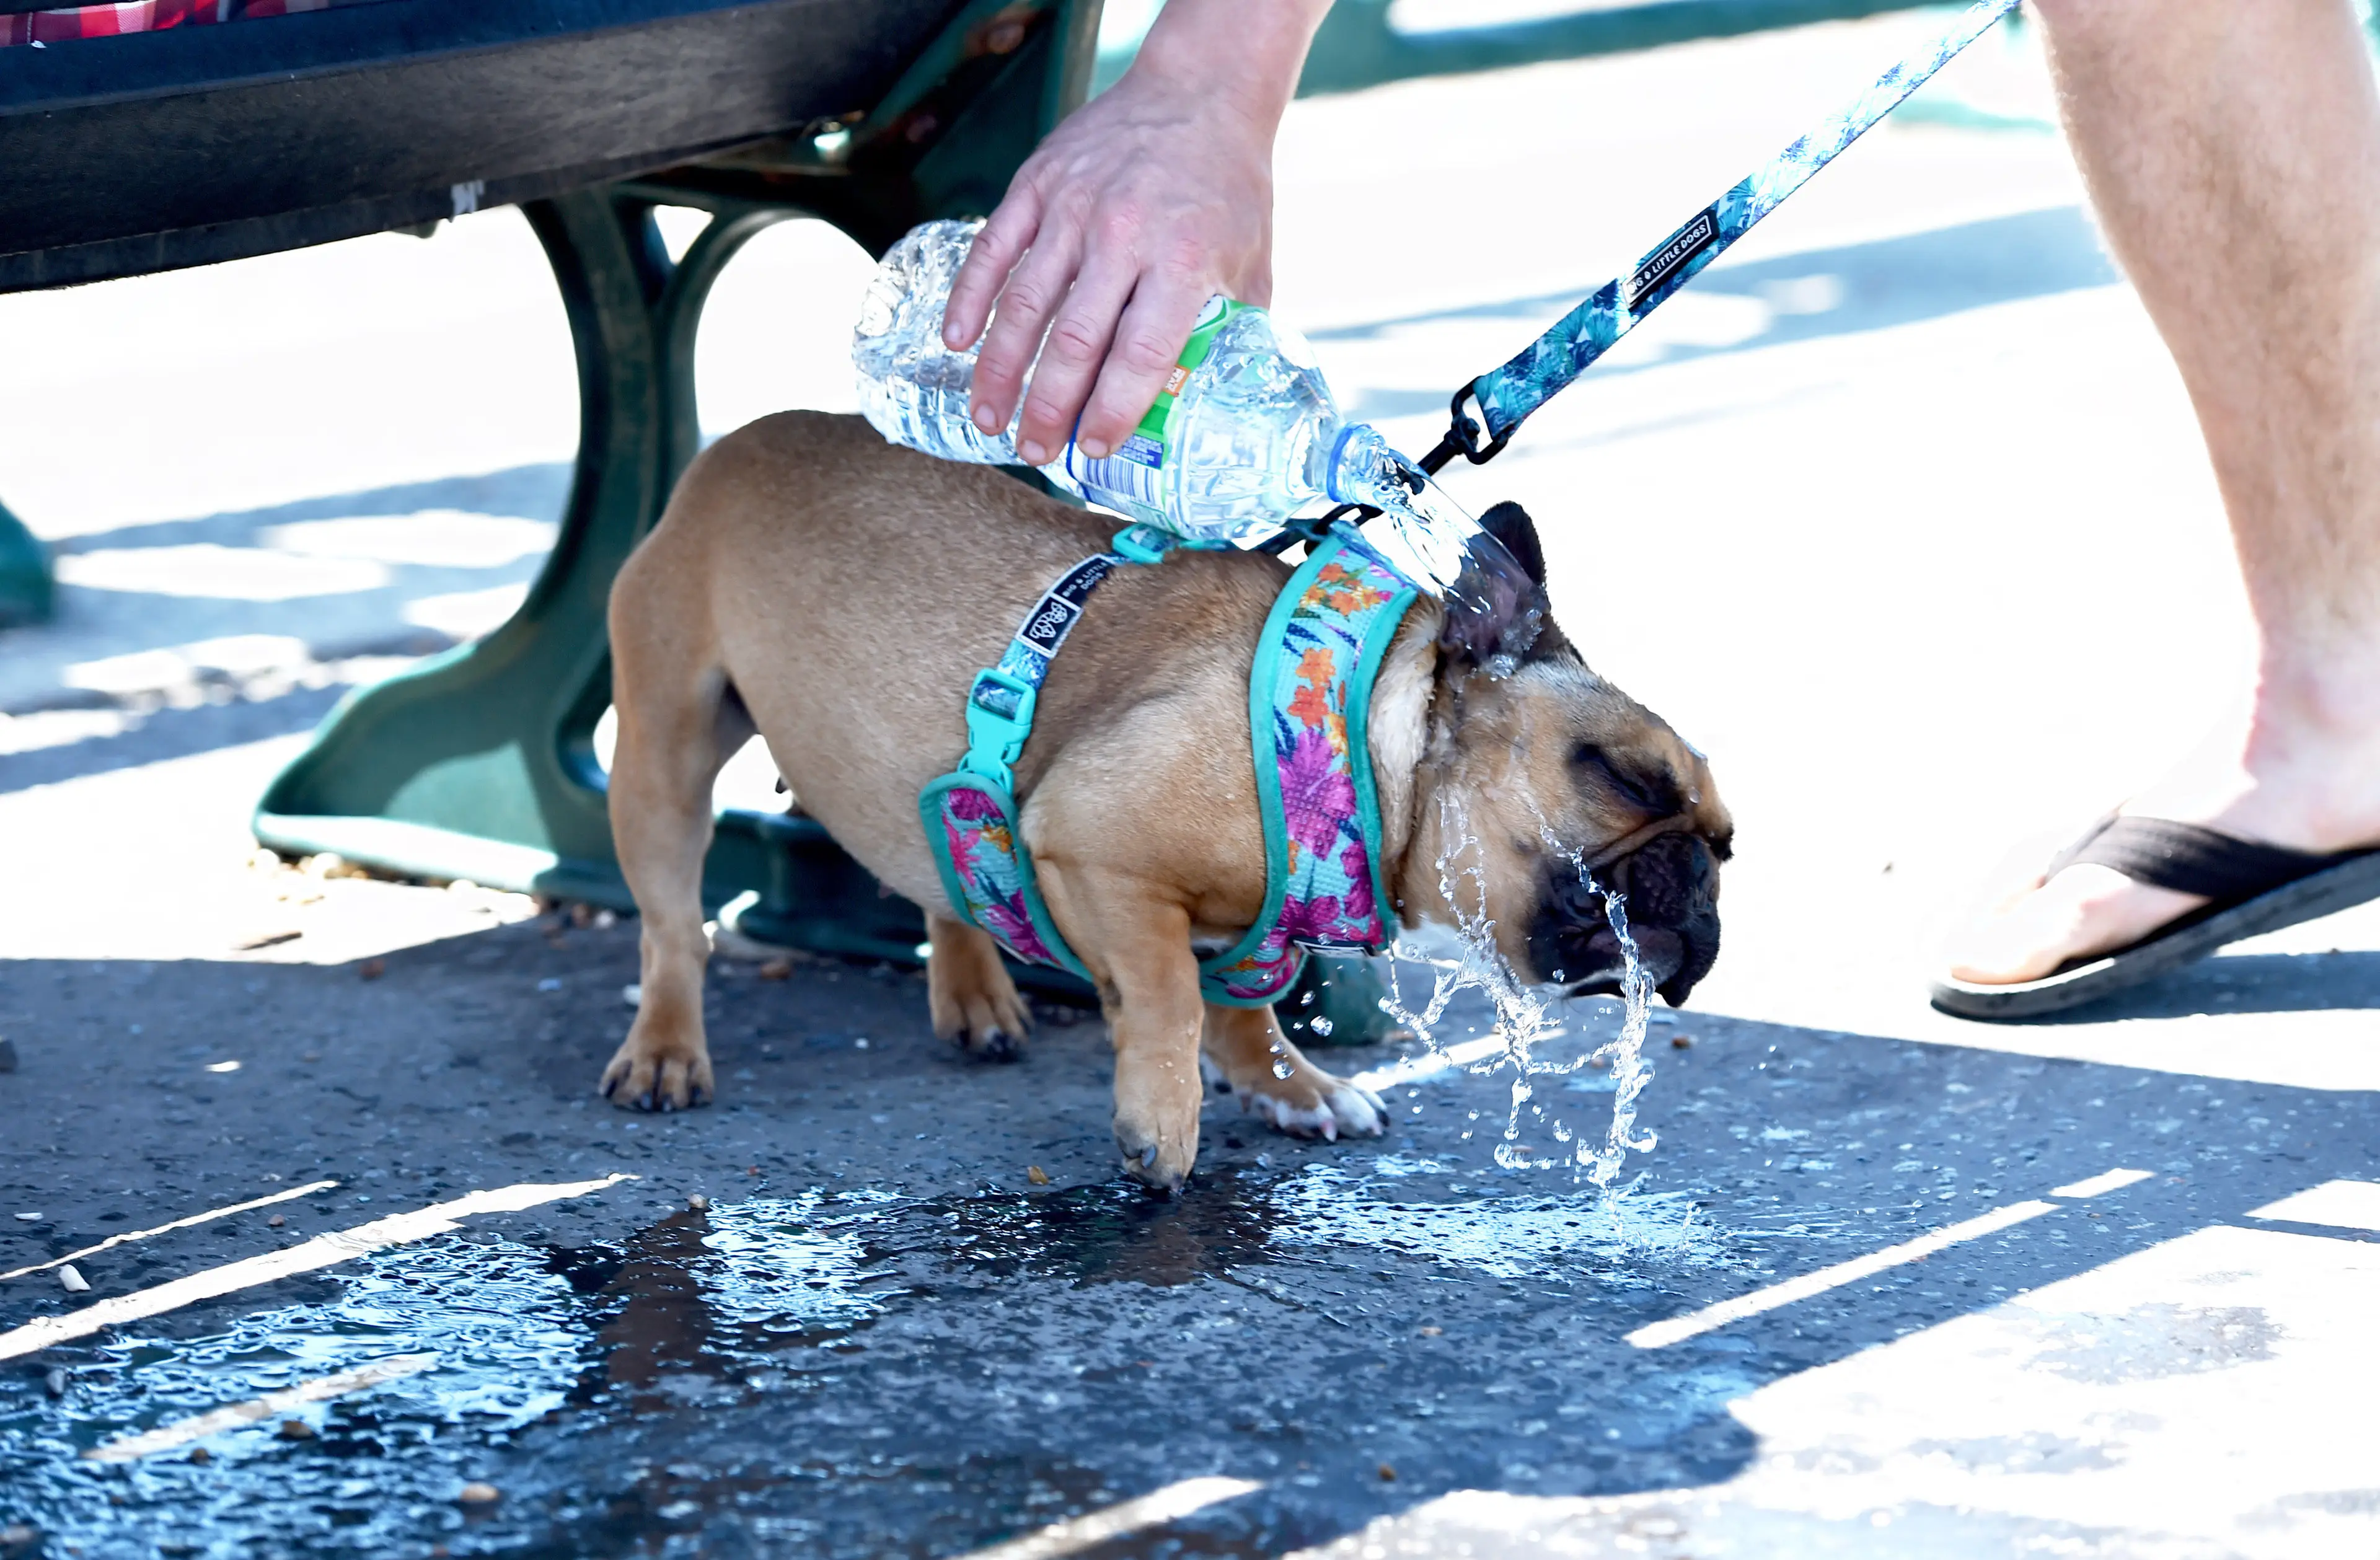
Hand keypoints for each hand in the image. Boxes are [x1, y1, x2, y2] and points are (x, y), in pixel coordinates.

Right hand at [941, 0, 1329, 466]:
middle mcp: (1122, 234)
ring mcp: (1072, 207)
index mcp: (1182, 261)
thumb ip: (1229, 334)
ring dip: (1000, 370)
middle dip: (1048, 407)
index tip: (1094, 451)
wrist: (1199, 94)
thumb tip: (1212, 408)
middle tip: (1034, 452)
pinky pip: (993, 249)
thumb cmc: (1228, 191)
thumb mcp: (1250, 265)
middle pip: (1074, 341)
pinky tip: (955, 342)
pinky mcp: (1038, 184)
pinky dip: (969, 299)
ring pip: (1023, 304)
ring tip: (989, 419)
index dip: (1112, 410)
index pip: (1140, 354)